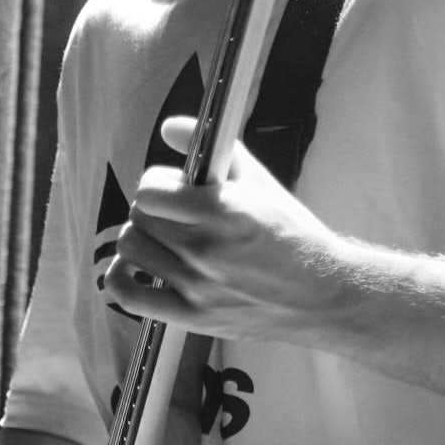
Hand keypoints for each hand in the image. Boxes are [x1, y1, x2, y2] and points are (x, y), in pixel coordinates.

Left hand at [98, 116, 340, 343]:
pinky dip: (121, 278)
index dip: (158, 184)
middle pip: (139, 216)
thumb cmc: (294, 237)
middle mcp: (207, 248)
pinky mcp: (192, 316)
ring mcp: (197, 285)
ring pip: (130, 248)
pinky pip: (128, 294)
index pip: (150, 189)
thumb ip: (217, 151)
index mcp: (225, 210)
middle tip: (171, 214)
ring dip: (140, 238)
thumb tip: (170, 127)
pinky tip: (134, 267)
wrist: (323, 296)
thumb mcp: (261, 184)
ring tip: (161, 238)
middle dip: (152, 209)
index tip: (172, 188)